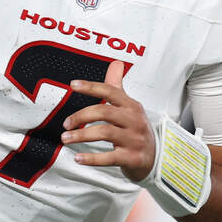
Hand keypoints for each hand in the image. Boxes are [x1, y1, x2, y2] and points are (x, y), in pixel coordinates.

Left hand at [61, 60, 154, 181]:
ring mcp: (134, 140)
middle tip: (66, 123)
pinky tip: (78, 158)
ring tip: (66, 138)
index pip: (110, 91)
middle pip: (104, 112)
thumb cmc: (136, 130)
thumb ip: (117, 87)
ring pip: (105, 133)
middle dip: (81, 116)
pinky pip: (109, 157)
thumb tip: (116, 64)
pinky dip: (92, 158)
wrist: (156, 157)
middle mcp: (134, 120)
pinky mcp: (132, 158)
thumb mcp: (130, 107)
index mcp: (131, 106)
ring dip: (81, 135)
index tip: (73, 85)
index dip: (91, 86)